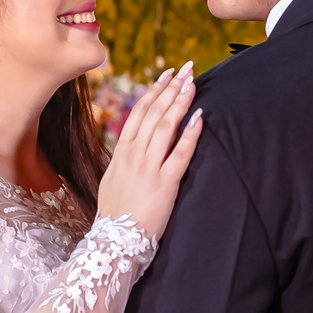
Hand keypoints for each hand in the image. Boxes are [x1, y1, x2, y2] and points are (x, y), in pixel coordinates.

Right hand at [96, 62, 203, 238]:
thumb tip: (132, 144)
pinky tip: (200, 117)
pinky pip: (180, 154)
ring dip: (180, 103)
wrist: (114, 242)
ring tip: (193, 84)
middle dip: (171, 89)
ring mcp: (148, 168)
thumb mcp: (112, 180)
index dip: (154, 91)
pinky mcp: (164, 184)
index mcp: (121, 153)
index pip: (139, 113)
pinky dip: (190, 134)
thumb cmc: (115, 214)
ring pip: (166, 127)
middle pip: (154, 113)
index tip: (166, 75)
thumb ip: (123, 159)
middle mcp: (134, 155)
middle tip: (186, 70)